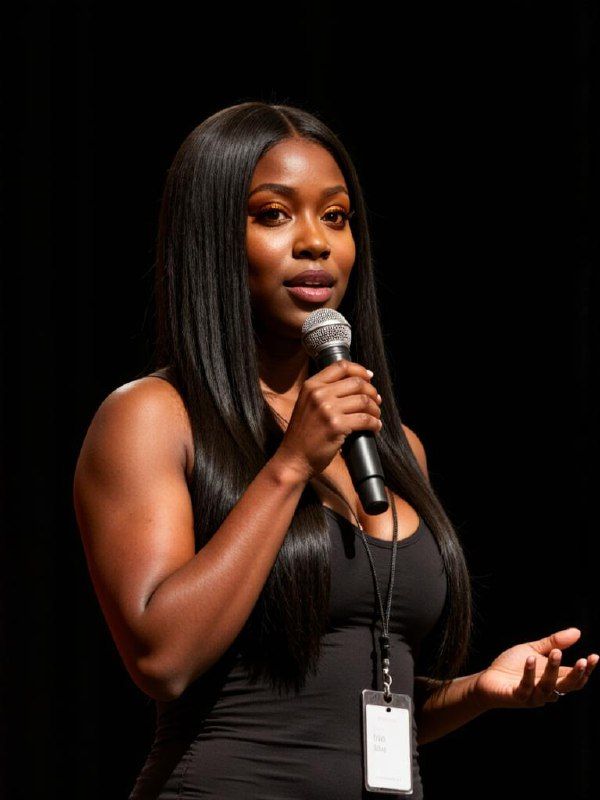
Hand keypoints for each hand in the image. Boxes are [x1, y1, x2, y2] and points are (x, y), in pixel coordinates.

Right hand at [275, 359, 381, 480]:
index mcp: (311, 385)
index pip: (341, 366)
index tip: (369, 377)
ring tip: (375, 416)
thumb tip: (356, 382)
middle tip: (376, 401)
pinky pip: (365, 420)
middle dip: (371, 392)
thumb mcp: (307, 404)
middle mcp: (318, 394)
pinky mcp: (336, 426)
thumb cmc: (303, 434)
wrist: (294, 458)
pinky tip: (375, 427)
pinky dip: (374, 424)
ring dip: (375, 409)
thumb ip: (324, 392)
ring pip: (364, 401)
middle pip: (357, 383)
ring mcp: (327, 410)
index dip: (360, 370)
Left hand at [472, 627, 598, 710]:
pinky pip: (526, 687)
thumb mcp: (534, 650)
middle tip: (582, 660)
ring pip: (548, 687)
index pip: (575, 678)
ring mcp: (533, 696)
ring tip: (556, 652)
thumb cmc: (511, 666)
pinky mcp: (517, 696)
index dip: (586, 670)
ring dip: (553, 670)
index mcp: (553, 680)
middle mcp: (546, 691)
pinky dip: (529, 673)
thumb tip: (578, 631)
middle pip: (567, 686)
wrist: (487, 680)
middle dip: (576, 674)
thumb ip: (554, 643)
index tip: (595, 657)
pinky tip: (530, 659)